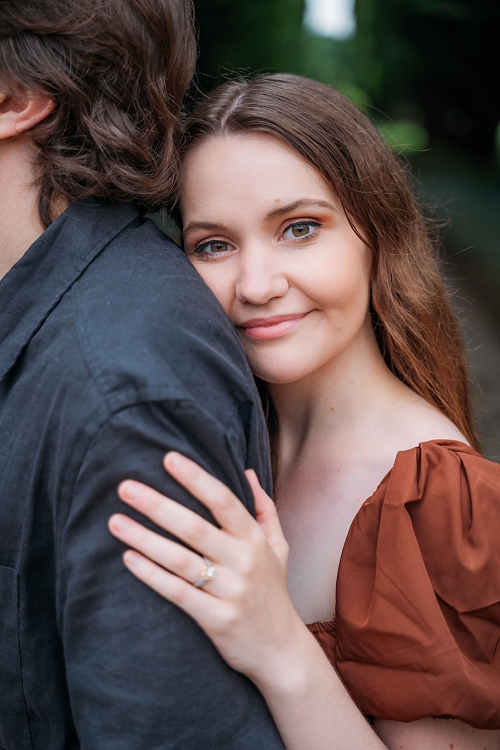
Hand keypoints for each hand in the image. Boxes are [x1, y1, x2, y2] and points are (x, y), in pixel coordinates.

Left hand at [108, 453, 308, 686]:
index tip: (168, 458)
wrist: (281, 650)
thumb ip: (263, 509)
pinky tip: (128, 559)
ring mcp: (231, 591)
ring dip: (145, 538)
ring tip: (115, 521)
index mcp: (254, 539)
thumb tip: (247, 472)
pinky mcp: (217, 619)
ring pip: (180, 559)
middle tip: (125, 487)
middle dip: (158, 504)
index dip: (196, 478)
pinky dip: (151, 576)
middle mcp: (244, 561)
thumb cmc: (273, 592)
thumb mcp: (278, 547)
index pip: (223, 500)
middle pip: (195, 527)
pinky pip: (178, 593)